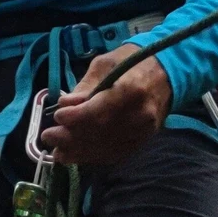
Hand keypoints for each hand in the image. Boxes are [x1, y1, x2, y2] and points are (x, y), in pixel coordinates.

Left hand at [43, 48, 170, 167]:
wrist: (169, 71)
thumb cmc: (134, 61)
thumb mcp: (106, 63)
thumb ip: (85, 86)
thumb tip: (65, 104)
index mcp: (130, 90)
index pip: (99, 112)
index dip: (75, 118)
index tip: (57, 116)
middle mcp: (139, 115)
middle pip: (100, 134)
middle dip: (70, 138)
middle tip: (48, 137)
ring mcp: (144, 131)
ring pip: (107, 148)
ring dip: (79, 152)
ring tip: (58, 152)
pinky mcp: (144, 140)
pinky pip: (116, 154)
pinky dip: (95, 156)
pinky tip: (78, 155)